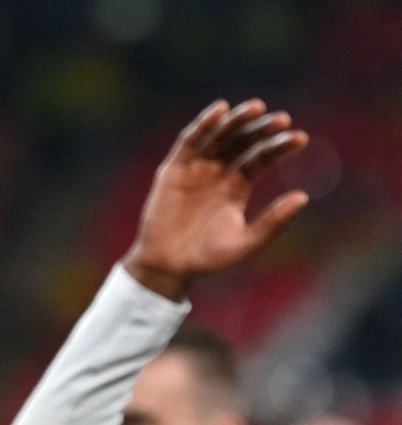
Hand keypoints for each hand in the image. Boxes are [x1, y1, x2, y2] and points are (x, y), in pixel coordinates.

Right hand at [123, 99, 308, 299]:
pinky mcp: (173, 169)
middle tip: (282, 120)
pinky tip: (220, 109)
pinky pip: (190, 141)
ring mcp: (195, 169)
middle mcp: (218, 173)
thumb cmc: (209, 260)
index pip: (262, 158)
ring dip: (237, 120)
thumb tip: (304, 196)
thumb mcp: (247, 243)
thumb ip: (274, 222)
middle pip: (243, 141)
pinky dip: (204, 124)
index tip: (300, 138)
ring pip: (219, 136)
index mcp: (237, 187)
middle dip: (262, 129)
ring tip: (257, 108)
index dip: (280, 147)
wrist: (168, 267)